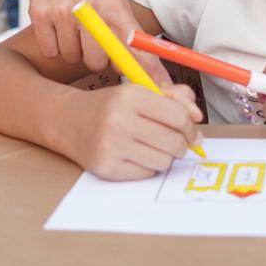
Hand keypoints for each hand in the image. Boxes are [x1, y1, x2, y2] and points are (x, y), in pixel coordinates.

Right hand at [23, 0, 164, 77]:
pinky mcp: (39, 15)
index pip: (133, 43)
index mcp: (112, 1)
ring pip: (72, 57)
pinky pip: (52, 50)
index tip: (159, 88)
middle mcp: (87, 6)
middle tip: (93, 41)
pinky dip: (55, 45)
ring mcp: (61, 11)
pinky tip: (58, 26)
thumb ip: (127, 28)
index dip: (147, 69)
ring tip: (74, 27)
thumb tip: (146, 66)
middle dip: (97, 58)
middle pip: (97, 60)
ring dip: (74, 49)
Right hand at [63, 82, 203, 180]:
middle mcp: (119, 120)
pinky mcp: (107, 168)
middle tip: (175, 142)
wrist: (68, 120)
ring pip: (163, 162)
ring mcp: (111, 146)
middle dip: (181, 145)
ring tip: (150, 146)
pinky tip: (135, 155)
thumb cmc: (110, 106)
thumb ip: (174, 97)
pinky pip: (146, 174)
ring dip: (163, 156)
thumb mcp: (139, 91)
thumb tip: (197, 117)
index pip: (178, 117)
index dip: (191, 128)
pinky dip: (147, 167)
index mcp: (130, 95)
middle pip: (174, 143)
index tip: (192, 133)